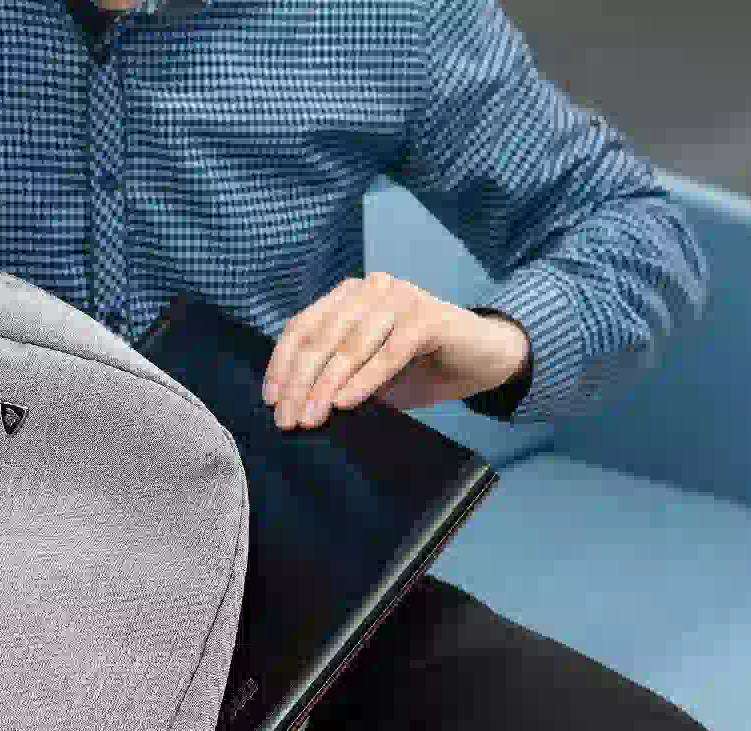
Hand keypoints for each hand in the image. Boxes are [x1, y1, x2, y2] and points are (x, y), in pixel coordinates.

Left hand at [263, 273, 529, 428]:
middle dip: (300, 383)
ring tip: (312, 418)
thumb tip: (292, 407)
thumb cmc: (415, 368)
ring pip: (350, 345)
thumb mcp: (364, 374)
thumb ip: (332, 378)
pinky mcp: (427, 316)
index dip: (282, 365)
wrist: (479, 360)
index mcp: (346, 297)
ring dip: (326, 386)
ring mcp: (399, 297)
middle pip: (321, 338)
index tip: (270, 400)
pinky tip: (345, 402)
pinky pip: (388, 352)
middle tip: (288, 421)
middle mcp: (369, 289)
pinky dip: (364, 379)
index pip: (302, 328)